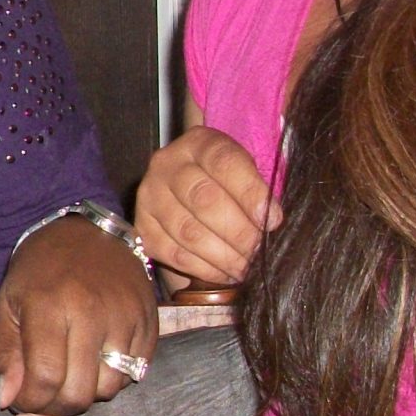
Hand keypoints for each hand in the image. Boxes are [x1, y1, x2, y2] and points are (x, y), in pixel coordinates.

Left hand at [0, 216, 159, 415]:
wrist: (88, 232)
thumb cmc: (41, 268)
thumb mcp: (9, 304)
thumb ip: (7, 355)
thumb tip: (6, 401)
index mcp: (50, 306)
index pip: (45, 378)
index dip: (31, 402)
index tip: (22, 401)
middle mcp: (92, 313)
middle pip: (79, 391)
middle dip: (56, 406)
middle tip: (45, 397)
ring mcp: (126, 318)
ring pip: (110, 388)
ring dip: (87, 393)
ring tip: (70, 377)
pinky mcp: (150, 322)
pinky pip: (135, 372)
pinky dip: (113, 377)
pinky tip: (95, 362)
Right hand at [136, 127, 275, 286]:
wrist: (192, 192)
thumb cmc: (229, 183)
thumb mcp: (247, 171)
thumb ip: (259, 190)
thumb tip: (272, 222)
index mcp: (198, 143)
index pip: (223, 162)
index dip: (250, 192)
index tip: (273, 220)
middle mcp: (167, 164)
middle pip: (203, 199)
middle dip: (239, 231)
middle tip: (260, 251)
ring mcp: (149, 196)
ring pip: (188, 231)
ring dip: (223, 255)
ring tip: (247, 267)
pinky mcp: (142, 227)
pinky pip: (173, 253)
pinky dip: (204, 268)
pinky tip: (225, 272)